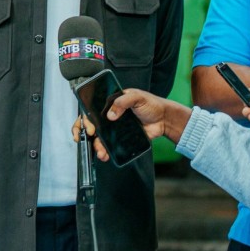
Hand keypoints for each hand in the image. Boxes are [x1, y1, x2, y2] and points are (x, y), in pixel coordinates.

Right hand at [73, 89, 192, 161]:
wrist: (163, 119)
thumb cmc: (151, 104)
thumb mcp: (137, 97)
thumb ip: (123, 101)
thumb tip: (111, 114)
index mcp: (111, 102)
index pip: (92, 108)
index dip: (86, 117)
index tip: (89, 125)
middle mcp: (110, 115)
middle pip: (91, 124)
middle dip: (85, 133)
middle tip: (89, 137)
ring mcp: (115, 127)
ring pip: (99, 137)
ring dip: (96, 145)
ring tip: (100, 151)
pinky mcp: (121, 138)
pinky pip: (110, 145)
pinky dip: (106, 151)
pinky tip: (105, 154)